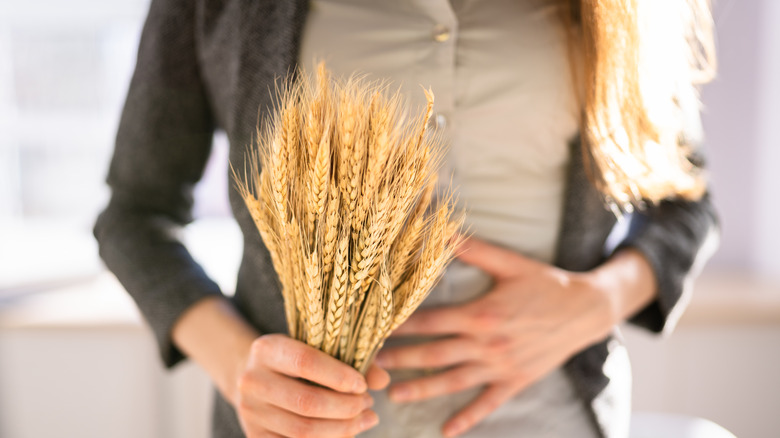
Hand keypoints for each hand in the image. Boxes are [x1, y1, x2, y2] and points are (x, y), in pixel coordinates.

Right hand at [235, 334, 389, 437]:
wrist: (256, 378)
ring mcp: (250, 412)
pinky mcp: (255, 436)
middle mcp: (252, 380)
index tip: (362, 385)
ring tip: (365, 419)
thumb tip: (382, 381)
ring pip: (303, 430)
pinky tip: (347, 434)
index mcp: (266, 349)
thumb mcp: (318, 348)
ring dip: (342, 429)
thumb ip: (352, 359)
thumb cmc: (296, 360)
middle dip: (346, 407)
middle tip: (368, 404)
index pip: (305, 362)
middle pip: (307, 402)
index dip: (338, 376)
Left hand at [374, 237, 619, 436]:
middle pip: (434, 354)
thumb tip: (441, 230)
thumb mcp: (510, 263)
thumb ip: (473, 249)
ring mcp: (500, 366)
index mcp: (481, 313)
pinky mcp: (514, 381)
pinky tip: (446, 431)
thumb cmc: (545, 283)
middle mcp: (487, 343)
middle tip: (370, 364)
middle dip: (400, 359)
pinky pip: (487, 404)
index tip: (375, 329)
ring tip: (392, 395)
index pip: (431, 321)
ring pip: (453, 382)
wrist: (587, 310)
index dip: (401, 326)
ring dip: (421, 390)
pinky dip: (467, 418)